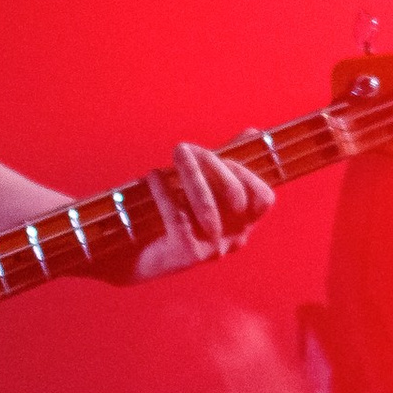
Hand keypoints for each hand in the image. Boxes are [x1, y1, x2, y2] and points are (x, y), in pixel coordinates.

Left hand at [128, 140, 274, 281]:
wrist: (130, 259)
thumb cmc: (169, 219)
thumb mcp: (202, 189)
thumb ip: (227, 163)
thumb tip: (253, 132)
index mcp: (242, 226)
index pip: (263, 198)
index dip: (246, 173)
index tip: (221, 156)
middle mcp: (232, 240)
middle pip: (235, 194)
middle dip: (211, 163)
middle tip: (183, 148)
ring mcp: (211, 249)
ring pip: (206, 203)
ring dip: (190, 172)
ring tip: (175, 153)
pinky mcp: (185, 254)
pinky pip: (178, 214)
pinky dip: (165, 191)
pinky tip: (153, 176)